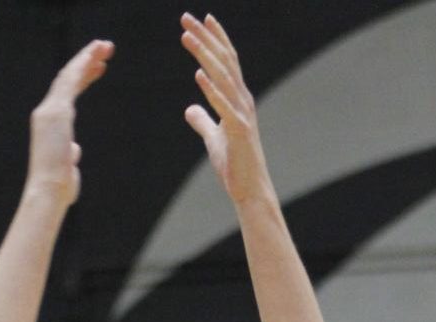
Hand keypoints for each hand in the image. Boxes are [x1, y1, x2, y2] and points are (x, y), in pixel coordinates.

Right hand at [26, 39, 111, 205]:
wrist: (48, 193)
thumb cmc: (58, 190)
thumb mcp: (67, 169)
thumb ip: (70, 155)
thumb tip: (75, 150)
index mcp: (50, 126)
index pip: (67, 95)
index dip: (83, 78)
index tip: (99, 69)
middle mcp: (46, 113)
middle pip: (67, 80)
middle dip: (86, 62)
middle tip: (105, 49)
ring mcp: (49, 111)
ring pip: (69, 76)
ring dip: (87, 58)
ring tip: (105, 46)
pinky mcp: (56, 112)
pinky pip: (71, 81)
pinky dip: (82, 65)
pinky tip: (95, 55)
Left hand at [182, 15, 270, 205]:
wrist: (250, 191)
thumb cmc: (235, 166)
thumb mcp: (213, 139)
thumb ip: (203, 121)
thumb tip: (189, 110)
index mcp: (238, 98)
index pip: (226, 60)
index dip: (214, 38)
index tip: (200, 20)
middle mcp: (242, 100)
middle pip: (223, 61)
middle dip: (204, 37)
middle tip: (185, 18)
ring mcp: (242, 114)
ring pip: (223, 77)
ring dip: (204, 56)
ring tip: (187, 38)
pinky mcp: (239, 131)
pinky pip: (223, 106)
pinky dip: (211, 89)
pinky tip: (198, 75)